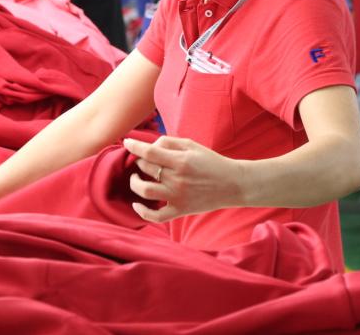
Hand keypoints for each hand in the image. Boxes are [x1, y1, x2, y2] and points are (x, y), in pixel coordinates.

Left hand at [123, 135, 244, 222]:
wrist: (233, 184)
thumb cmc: (211, 161)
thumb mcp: (191, 145)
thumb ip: (168, 142)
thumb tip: (149, 145)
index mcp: (180, 161)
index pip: (149, 152)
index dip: (134, 146)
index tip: (126, 142)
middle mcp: (176, 179)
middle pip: (145, 168)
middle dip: (139, 161)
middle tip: (144, 159)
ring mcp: (177, 196)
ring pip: (144, 191)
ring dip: (135, 182)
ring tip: (136, 177)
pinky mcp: (180, 210)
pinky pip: (156, 216)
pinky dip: (142, 212)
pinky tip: (136, 204)